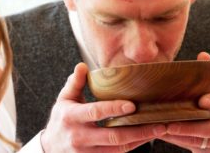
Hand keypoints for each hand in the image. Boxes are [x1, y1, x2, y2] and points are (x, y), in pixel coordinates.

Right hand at [41, 62, 166, 152]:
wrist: (51, 149)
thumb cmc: (60, 120)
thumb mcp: (64, 99)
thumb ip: (75, 82)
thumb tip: (82, 65)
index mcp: (72, 117)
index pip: (95, 112)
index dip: (114, 109)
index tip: (132, 105)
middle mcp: (80, 137)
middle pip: (113, 136)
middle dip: (138, 130)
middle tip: (159, 123)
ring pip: (118, 148)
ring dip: (140, 140)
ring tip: (159, 130)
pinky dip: (133, 146)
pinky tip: (145, 137)